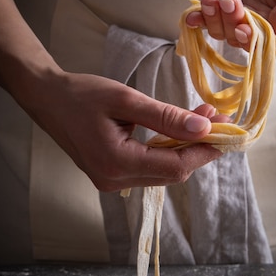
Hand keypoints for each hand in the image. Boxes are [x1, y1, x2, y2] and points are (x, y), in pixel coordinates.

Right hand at [23, 68, 227, 191]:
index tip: (228, 130)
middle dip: (197, 147)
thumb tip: (204, 129)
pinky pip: (148, 169)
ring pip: (162, 172)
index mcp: (116, 162)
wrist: (47, 99)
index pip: (175, 166)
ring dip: (183, 149)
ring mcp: (111, 182)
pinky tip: (175, 131)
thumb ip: (165, 116)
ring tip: (198, 119)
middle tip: (214, 118)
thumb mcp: (126, 99)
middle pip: (172, 173)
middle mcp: (114, 180)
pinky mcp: (110, 175)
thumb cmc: (82, 94)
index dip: (205, 151)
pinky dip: (166, 151)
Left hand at [186, 0, 275, 44]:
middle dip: (230, 22)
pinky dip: (197, 18)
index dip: (249, 40)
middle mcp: (251, 28)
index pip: (260, 44)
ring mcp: (230, 17)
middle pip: (235, 38)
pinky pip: (203, 16)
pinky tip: (192, 16)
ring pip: (218, 30)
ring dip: (213, 18)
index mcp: (275, 29)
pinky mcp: (215, 3)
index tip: (243, 29)